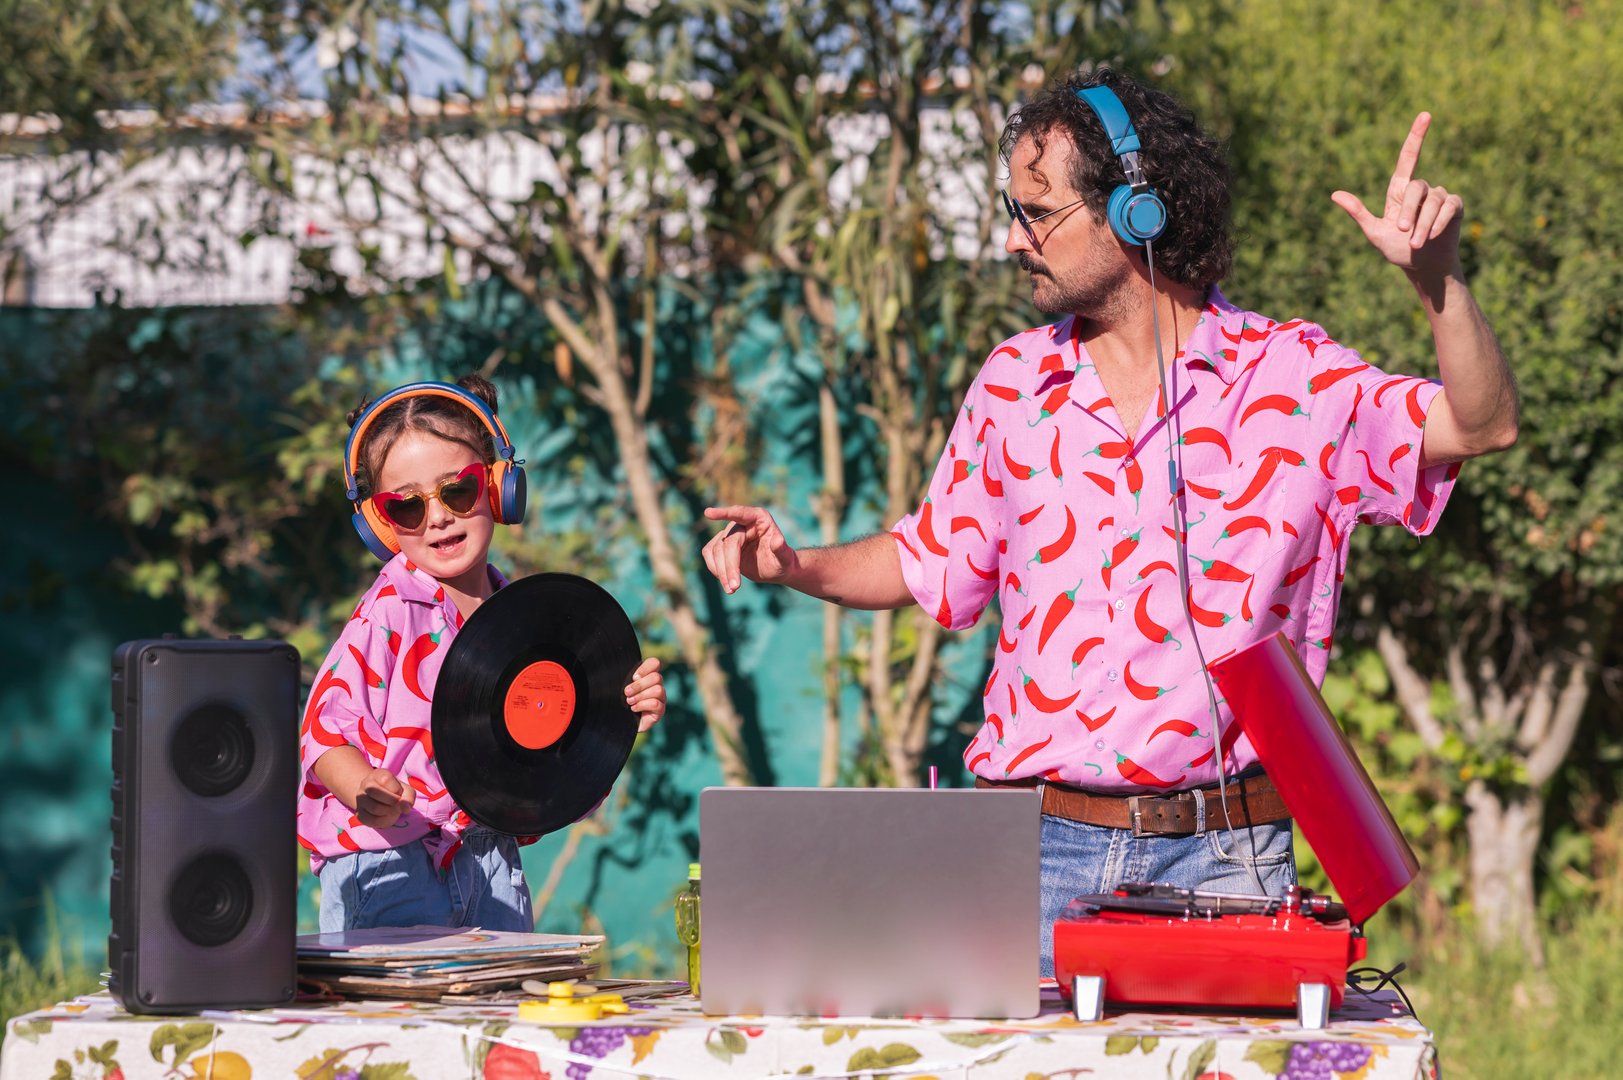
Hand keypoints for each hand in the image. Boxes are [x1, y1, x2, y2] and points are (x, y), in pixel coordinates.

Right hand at [354, 768, 415, 829]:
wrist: (381, 800)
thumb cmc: (395, 792)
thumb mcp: (406, 790)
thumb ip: (409, 797)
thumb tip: (405, 808)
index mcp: (377, 774)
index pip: (385, 780)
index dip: (397, 789)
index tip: (398, 793)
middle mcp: (365, 785)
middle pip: (375, 791)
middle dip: (392, 800)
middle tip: (396, 803)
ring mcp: (360, 800)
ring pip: (375, 808)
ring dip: (390, 812)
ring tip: (392, 809)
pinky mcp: (359, 814)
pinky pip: (372, 820)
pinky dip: (384, 821)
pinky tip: (386, 816)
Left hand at [624, 656, 665, 731]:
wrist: (620, 722)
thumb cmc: (619, 702)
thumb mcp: (620, 688)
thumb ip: (624, 677)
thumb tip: (619, 667)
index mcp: (648, 676)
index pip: (654, 663)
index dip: (645, 668)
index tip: (633, 677)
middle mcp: (657, 685)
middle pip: (657, 677)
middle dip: (639, 685)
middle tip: (627, 692)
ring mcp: (661, 698)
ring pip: (658, 690)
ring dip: (640, 696)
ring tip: (629, 701)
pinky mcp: (660, 711)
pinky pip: (656, 704)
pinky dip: (642, 705)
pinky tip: (633, 709)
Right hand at [701, 505, 800, 593]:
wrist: (776, 569)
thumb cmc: (783, 561)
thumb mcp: (785, 558)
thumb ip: (782, 550)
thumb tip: (778, 541)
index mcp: (759, 518)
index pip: (739, 513)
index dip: (723, 513)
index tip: (708, 513)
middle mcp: (742, 523)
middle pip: (728, 542)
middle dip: (730, 565)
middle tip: (735, 587)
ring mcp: (730, 533)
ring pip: (716, 550)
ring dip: (721, 571)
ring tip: (732, 589)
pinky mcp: (722, 545)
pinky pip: (709, 553)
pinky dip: (714, 568)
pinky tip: (725, 581)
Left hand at [1331, 112, 1463, 278]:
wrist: (1422, 267)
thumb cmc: (1397, 249)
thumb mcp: (1374, 232)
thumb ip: (1358, 212)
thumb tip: (1334, 194)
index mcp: (1399, 192)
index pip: (1408, 158)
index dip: (1416, 136)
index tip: (1425, 115)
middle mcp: (1421, 190)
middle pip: (1417, 186)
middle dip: (1410, 211)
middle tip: (1404, 233)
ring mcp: (1439, 197)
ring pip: (1433, 200)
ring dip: (1424, 223)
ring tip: (1417, 243)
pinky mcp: (1454, 207)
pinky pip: (1449, 206)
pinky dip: (1439, 221)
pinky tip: (1433, 235)